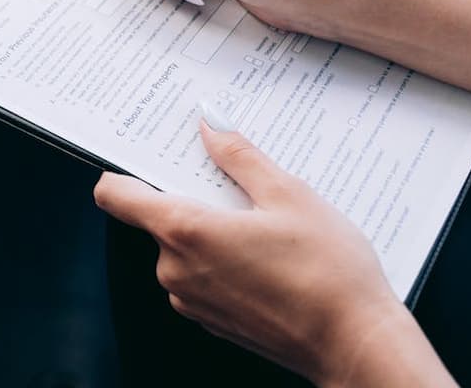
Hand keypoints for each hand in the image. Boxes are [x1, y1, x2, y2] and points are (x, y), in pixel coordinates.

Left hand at [94, 120, 437, 385]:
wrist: (355, 344)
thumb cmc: (328, 272)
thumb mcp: (289, 194)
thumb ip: (240, 156)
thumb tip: (211, 126)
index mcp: (184, 231)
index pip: (115, 195)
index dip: (121, 170)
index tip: (141, 155)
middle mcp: (175, 269)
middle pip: (159, 217)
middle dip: (192, 197)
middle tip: (237, 185)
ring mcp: (191, 299)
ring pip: (184, 247)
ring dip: (213, 230)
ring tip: (266, 225)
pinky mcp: (212, 319)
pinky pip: (203, 275)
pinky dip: (224, 260)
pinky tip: (269, 257)